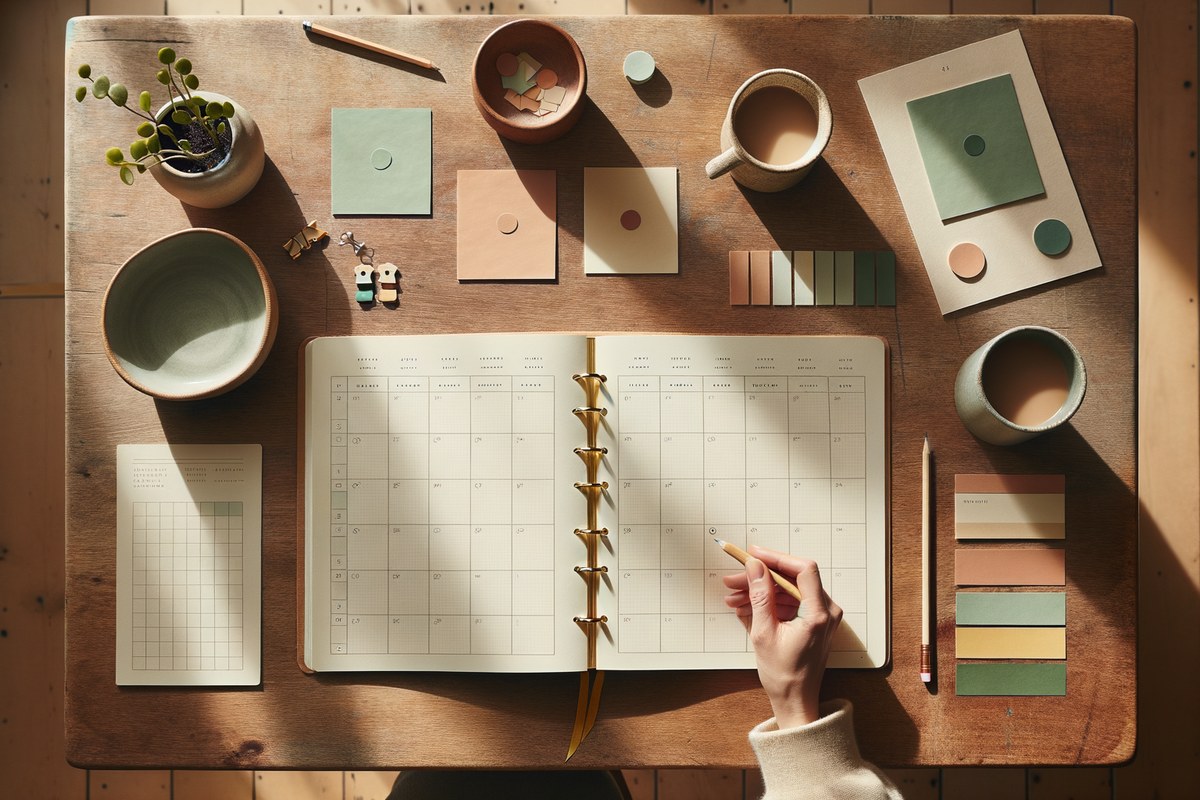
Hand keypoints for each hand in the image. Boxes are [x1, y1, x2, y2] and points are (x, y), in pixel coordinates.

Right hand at [722, 546, 842, 728]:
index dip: (777, 558)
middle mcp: (826, 612)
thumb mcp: (764, 634)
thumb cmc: (784, 676)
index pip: (803, 569)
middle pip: (792, 579)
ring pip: (787, 590)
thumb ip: (760, 596)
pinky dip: (768, 603)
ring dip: (760, 591)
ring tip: (733, 596)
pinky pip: (789, 603)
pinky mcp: (813, 621)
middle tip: (734, 578)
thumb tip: (754, 567)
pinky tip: (744, 606)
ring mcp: (821, 616)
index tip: (754, 554)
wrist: (795, 702)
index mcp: (818, 614)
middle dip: (761, 577)